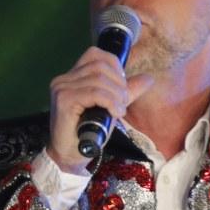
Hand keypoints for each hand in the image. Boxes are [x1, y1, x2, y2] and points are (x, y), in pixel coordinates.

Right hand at [45, 48, 154, 173]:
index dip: (115, 67)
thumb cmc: (88, 132)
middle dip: (119, 83)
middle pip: (100, 66)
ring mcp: (62, 88)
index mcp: (72, 76)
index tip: (122, 88)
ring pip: (99, 79)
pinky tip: (115, 113)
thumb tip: (147, 78)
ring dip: (116, 95)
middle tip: (123, 102)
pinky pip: (95, 93)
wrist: (70, 155)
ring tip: (119, 110)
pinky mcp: (64, 100)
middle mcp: (64, 78)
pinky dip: (110, 101)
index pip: (96, 54)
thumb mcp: (110, 107)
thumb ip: (126, 91)